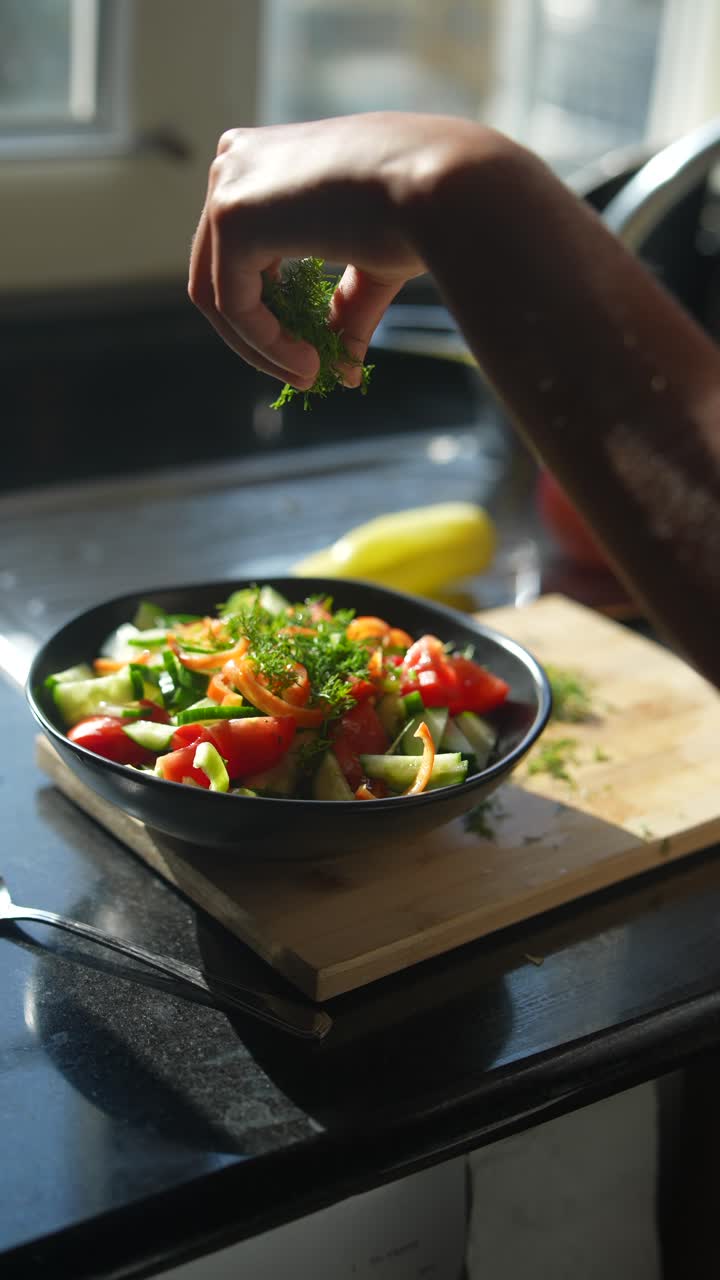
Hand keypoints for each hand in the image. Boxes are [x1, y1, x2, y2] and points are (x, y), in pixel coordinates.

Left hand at [188, 112, 488, 388]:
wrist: (442, 187)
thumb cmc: (419, 211)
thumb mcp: (369, 264)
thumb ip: (343, 310)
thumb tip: (344, 375)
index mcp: (263, 158)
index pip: (238, 251)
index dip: (267, 312)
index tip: (309, 354)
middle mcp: (234, 161)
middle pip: (217, 273)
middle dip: (257, 335)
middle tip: (305, 373)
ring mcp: (227, 186)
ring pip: (218, 295)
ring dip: (262, 348)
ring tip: (310, 373)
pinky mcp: (232, 218)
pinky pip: (234, 305)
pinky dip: (266, 343)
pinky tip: (310, 361)